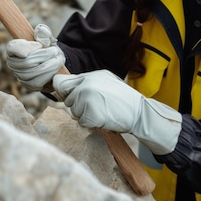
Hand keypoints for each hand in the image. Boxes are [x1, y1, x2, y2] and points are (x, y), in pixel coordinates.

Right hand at [6, 24, 64, 90]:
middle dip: (44, 56)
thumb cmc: (47, 48)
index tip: (39, 45)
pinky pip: (37, 83)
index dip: (24, 47)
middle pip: (26, 61)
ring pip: (32, 73)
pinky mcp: (28, 85)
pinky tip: (55, 70)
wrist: (54, 62)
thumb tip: (40, 30)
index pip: (12, 48)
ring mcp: (20, 76)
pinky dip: (48, 75)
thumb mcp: (47, 38)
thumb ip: (44, 33)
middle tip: (55, 51)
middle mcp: (13, 63)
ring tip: (58, 60)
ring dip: (49, 66)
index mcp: (14, 48)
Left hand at [53, 69, 182, 154]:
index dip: (64, 92)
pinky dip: (90, 124)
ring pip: (73, 112)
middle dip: (77, 105)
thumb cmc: (123, 99)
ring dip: (84, 115)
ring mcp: (86, 99)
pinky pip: (81, 122)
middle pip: (67, 99)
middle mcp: (85, 85)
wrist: (139, 112)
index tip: (70, 97)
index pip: (61, 83)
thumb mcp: (105, 81)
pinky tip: (103, 118)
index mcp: (89, 76)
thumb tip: (63, 85)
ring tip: (101, 111)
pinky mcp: (89, 114)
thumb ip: (86, 82)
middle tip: (95, 107)